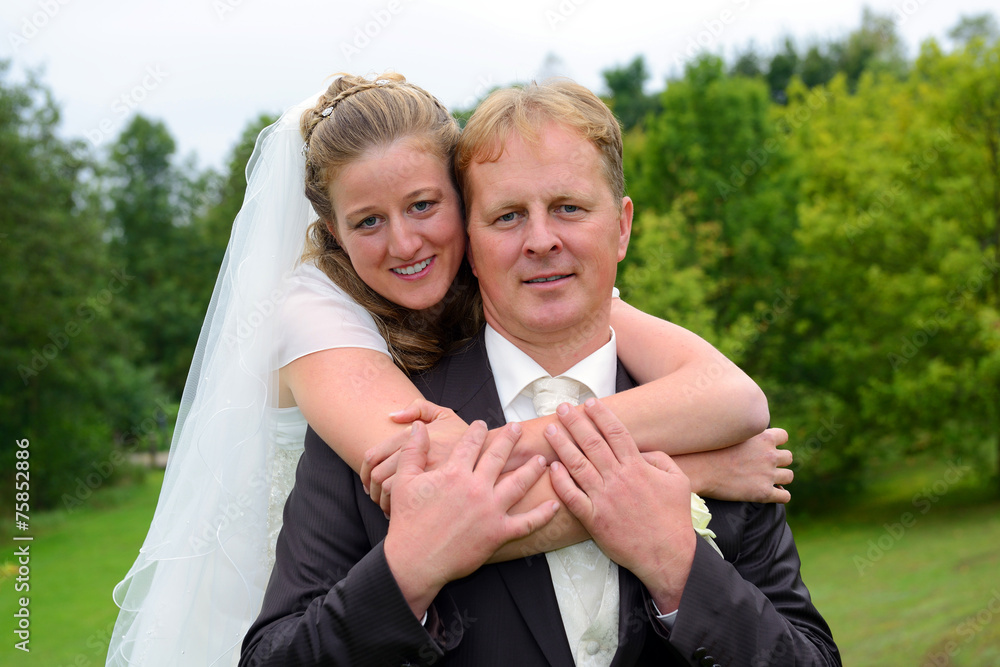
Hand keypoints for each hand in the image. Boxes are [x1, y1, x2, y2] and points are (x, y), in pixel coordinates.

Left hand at [362, 399, 469, 513]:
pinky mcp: (434, 499)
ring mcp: (427, 480)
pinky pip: (404, 509)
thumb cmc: (469, 440)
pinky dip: (397, 513)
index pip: (373, 454)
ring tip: (386, 506)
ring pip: (387, 494)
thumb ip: (419, 408)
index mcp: (412, 439)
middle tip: (374, 495)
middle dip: (371, 489)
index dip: (365, 469)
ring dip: (382, 502)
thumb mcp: (446, 416)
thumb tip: (392, 416)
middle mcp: (418, 458)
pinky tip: (402, 514)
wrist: (499, 466)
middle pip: (376, 476)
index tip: (368, 480)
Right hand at [384, 420, 558, 617]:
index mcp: (454, 473)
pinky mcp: (498, 533)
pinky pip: (527, 522)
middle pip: (498, 456)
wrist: (415, 561)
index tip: (483, 424)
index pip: (471, 444)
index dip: (478, 431)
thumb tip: (419, 428)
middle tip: (518, 429)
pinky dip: (543, 514)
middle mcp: (476, 488)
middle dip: (509, 440)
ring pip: (518, 483)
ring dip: (532, 469)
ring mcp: (490, 510)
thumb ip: (413, 451)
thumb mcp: (403, 481)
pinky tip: (554, 504)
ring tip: (541, 459)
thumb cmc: (408, 522)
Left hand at [546, 399, 694, 613]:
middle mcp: (618, 478)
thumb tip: (640, 450)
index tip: (589, 402)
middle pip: (592, 443)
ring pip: (577, 464)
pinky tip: (552, 467)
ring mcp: (604, 498)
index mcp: (637, 467)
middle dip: (575, 422)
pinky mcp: (594, 519)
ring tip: (550, 429)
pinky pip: (572, 496)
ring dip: (562, 444)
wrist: (668, 554)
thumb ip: (659, 459)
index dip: (601, 415)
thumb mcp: (678, 480)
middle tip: (562, 407)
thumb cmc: (674, 518)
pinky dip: (560, 481)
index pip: (615, 433)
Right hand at [675, 428, 792, 503]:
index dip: (775, 443)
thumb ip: (745, 433)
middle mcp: (770, 455)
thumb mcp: (730, 432)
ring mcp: (768, 475)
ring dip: (780, 478)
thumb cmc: (708, 449)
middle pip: (788, 457)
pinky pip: (785, 496)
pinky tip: (769, 494)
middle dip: (778, 461)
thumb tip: (748, 434)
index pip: (784, 437)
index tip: (764, 449)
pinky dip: (780, 495)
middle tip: (762, 466)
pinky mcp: (764, 493)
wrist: (698, 470)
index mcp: (764, 438)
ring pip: (789, 476)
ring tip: (766, 480)